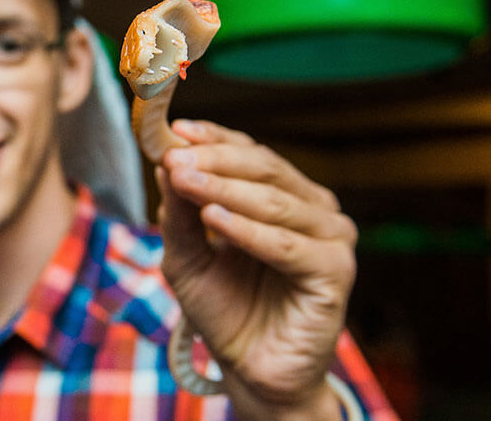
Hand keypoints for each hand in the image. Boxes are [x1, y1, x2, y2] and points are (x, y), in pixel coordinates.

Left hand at [156, 119, 355, 419]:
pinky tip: (214, 220)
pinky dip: (249, 230)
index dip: (213, 138)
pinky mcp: (336, 272)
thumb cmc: (224, 308)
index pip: (248, 153)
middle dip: (214, 161)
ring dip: (224, 189)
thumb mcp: (187, 256)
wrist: (249, 370)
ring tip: (185, 180)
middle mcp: (312, 209)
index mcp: (282, 195)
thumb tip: (166, 161)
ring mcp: (329, 238)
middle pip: (263, 168)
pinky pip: (288, 245)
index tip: (175, 130)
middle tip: (175, 157)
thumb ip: (179, 214)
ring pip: (275, 202)